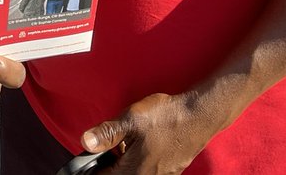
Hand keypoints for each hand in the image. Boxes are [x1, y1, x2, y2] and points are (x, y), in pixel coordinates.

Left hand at [79, 92, 219, 174]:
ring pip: (133, 174)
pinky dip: (138, 163)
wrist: (199, 116)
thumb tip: (86, 142)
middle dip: (109, 165)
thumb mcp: (131, 120)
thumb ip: (107, 133)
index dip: (93, 169)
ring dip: (124, 164)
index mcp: (132, 172)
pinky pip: (148, 171)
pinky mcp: (171, 171)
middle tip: (105, 151)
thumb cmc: (167, 117)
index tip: (89, 160)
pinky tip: (140, 146)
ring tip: (123, 146)